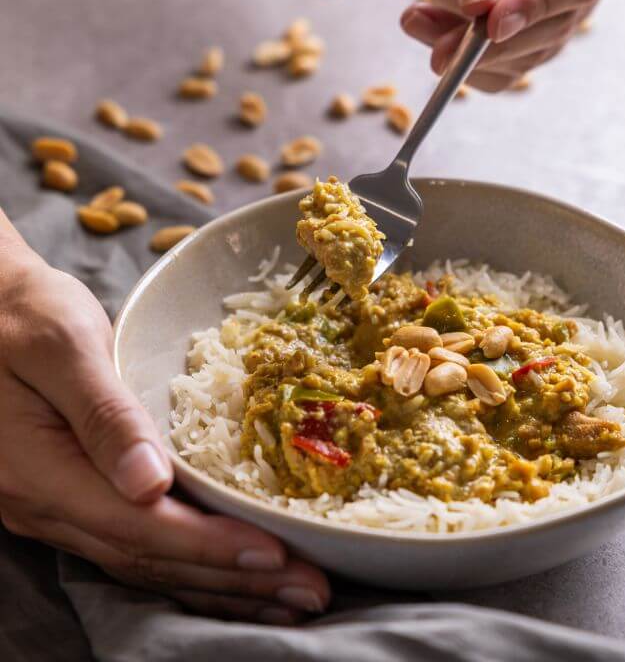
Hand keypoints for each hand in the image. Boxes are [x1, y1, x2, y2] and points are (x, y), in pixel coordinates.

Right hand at [0, 248, 328, 623]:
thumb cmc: (23, 315)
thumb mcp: (61, 346)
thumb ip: (103, 414)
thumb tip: (149, 482)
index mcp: (41, 472)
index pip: (140, 527)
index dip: (210, 546)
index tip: (275, 554)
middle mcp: (45, 507)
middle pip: (150, 559)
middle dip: (234, 580)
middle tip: (308, 590)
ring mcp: (56, 509)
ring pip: (145, 564)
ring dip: (219, 586)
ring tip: (285, 598)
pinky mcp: (74, 498)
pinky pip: (136, 546)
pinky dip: (190, 565)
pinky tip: (230, 573)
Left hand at [369, 0, 624, 90]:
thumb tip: (481, 4)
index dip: (537, 5)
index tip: (491, 24)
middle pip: (554, 27)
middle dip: (491, 43)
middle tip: (437, 45)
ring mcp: (561, 9)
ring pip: (526, 56)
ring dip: (468, 54)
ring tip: (415, 20)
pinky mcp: (531, 38)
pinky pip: (505, 72)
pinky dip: (465, 66)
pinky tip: (429, 33)